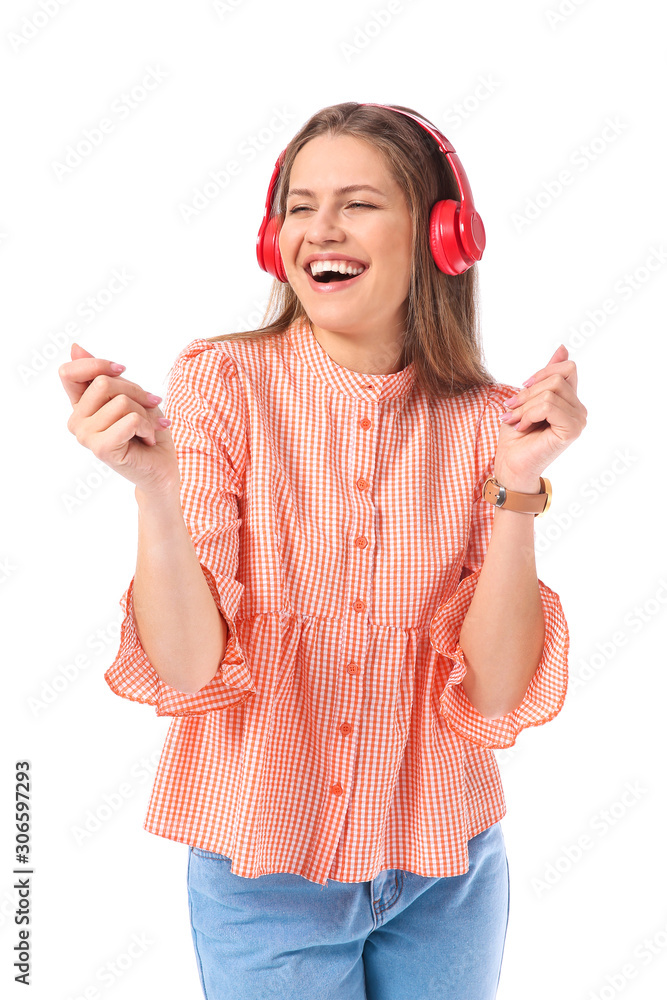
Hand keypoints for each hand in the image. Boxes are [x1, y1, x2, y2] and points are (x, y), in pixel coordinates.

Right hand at [59, 343, 180, 496]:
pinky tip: (147, 439)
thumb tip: (74, 347)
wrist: (162, 467)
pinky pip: (131, 419)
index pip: (69, 372)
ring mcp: (86, 436)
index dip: (98, 365)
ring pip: (120, 401)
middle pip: (104, 383)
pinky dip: (148, 426)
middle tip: (149, 409)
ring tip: (148, 429)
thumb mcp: (128, 396)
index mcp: (80, 406)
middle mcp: (77, 422)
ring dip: (145, 413)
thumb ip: (102, 375)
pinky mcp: (102, 448)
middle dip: (136, 392)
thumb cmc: (147, 431)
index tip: (122, 370)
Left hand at [493, 344, 586, 488]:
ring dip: (524, 406)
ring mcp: (579, 420)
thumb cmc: (516, 436)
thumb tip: (564, 348)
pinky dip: (529, 414)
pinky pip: (549, 406)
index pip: (567, 368)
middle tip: (511, 411)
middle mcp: (579, 410)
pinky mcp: (572, 430)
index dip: (541, 373)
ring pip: (550, 392)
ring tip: (514, 421)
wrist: (510, 464)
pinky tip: (523, 427)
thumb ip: (546, 376)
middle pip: (557, 378)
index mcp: (571, 401)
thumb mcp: (528, 398)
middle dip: (527, 393)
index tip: (522, 389)